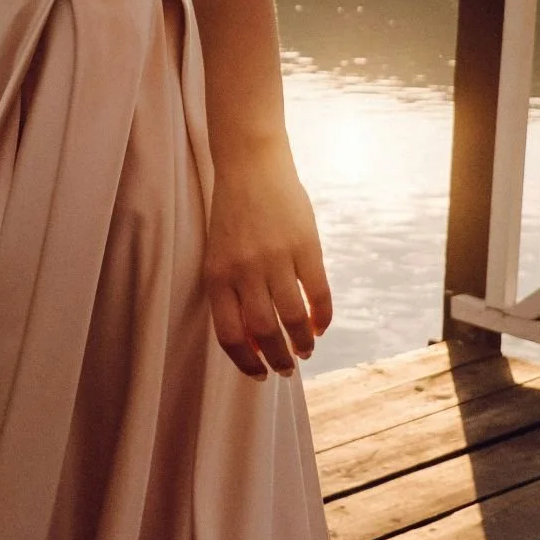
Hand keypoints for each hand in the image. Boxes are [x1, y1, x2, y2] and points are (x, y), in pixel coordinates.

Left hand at [204, 143, 332, 379]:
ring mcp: (277, 258)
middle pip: (264, 332)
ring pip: (293, 318)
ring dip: (301, 343)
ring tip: (305, 351)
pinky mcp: (306, 246)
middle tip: (286, 369)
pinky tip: (320, 327)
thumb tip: (257, 338)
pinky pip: (318, 292)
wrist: (251, 164)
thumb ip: (233, 292)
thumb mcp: (221, 254)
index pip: (230, 334)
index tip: (258, 375)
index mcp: (217, 275)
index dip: (245, 362)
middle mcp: (245, 271)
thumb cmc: (234, 214)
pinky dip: (322, 316)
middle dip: (277, 359)